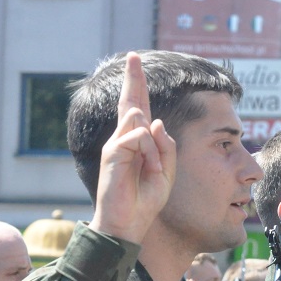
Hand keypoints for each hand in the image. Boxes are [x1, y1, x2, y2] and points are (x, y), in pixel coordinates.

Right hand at [90, 52, 176, 243]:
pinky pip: (140, 137)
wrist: (128, 224)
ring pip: (142, 122)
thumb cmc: (145, 201)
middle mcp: (124, 139)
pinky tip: (151, 171)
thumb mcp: (166, 172)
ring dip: (157, 149)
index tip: (135, 62)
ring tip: (154, 171)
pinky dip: (151, 154)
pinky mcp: (113, 152)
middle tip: (133, 56)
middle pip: (130, 102)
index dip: (138, 87)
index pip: (139, 109)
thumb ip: (167, 147)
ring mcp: (116, 144)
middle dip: (134, 79)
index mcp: (137, 143)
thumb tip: (157, 121)